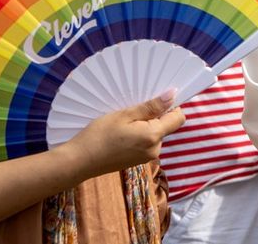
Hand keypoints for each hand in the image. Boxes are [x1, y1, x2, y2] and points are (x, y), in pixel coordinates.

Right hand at [64, 91, 185, 180]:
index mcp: (153, 136)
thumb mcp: (125, 115)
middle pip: (166, 126)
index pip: (178, 118)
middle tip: (133, 110)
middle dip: (155, 116)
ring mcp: (146, 158)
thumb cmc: (99, 136)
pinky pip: (145, 143)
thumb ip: (151, 106)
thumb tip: (173, 95)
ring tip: (124, 123)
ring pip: (155, 134)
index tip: (157, 99)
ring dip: (145, 125)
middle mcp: (155, 150)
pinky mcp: (137, 161)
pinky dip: (138, 135)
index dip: (172, 106)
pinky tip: (121, 133)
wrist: (79, 162)